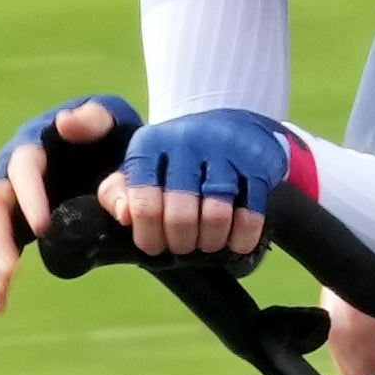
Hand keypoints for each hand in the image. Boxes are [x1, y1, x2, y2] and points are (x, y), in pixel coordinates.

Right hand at [0, 95, 137, 310]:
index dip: (28, 197)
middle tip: (12, 270)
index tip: (43, 229)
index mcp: (36, 141)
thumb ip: (95, 121)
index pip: (23, 167)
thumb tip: (64, 123)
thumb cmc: (114, 137)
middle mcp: (12, 167)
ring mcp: (9, 196)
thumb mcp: (113, 123)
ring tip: (2, 291)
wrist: (115, 156)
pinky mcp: (11, 221)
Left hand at [110, 106, 298, 267]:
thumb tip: (124, 216)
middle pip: (181, 215)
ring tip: (206, 244)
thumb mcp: (142, 167)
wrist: (233, 126)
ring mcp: (226, 152)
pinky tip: (235, 243)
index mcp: (151, 145)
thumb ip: (117, 191)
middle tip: (182, 247)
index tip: (154, 246)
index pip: (144, 203)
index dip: (148, 236)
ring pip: (216, 216)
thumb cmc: (178, 160)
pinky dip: (241, 238)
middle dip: (180, 243)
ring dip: (210, 242)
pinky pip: (250, 214)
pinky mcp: (258, 164)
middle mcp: (187, 142)